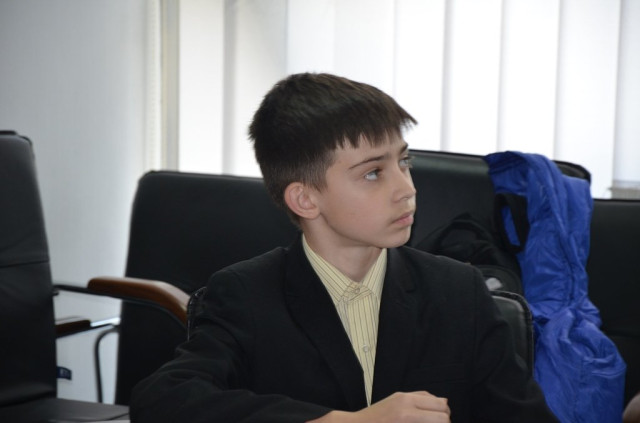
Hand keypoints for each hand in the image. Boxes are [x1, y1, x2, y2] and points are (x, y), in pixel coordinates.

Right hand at [309, 391, 449, 422]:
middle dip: (444, 422)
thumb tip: (442, 401)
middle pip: (442, 416)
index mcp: (405, 398)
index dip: (445, 412)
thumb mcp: (397, 400)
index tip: (442, 416)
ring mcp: (406, 422)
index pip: (440, 403)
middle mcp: (406, 410)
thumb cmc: (377, 416)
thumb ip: (419, 398)